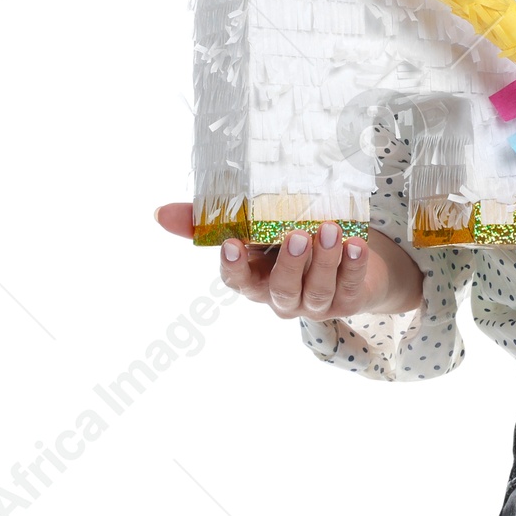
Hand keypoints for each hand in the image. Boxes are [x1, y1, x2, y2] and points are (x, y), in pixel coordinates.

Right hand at [153, 204, 423, 320]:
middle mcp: (282, 297)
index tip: (233, 242)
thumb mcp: (257, 228)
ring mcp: (316, 302)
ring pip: (316, 290)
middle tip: (297, 235)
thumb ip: (210, 222)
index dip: (234, 266)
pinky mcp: (349, 299)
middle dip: (289, 264)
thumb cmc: (291, 240)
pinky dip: (354, 266)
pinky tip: (356, 245)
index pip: (238, 281)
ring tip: (330, 231)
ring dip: (324, 261)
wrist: (351, 257)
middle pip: (281, 289)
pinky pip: (350, 286)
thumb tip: (159, 213)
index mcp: (256, 281)